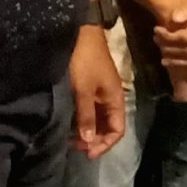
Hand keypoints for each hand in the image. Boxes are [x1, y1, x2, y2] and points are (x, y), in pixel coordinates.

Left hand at [69, 24, 126, 160]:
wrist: (80, 33)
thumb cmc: (84, 61)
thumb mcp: (83, 90)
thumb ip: (86, 116)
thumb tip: (89, 141)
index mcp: (115, 99)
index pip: (117, 130)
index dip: (104, 144)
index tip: (87, 153)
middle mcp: (111, 98)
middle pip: (108, 127)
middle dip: (94, 140)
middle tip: (74, 147)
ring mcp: (100, 92)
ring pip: (98, 119)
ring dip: (87, 131)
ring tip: (70, 138)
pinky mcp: (90, 87)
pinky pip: (90, 110)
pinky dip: (82, 120)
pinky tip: (70, 124)